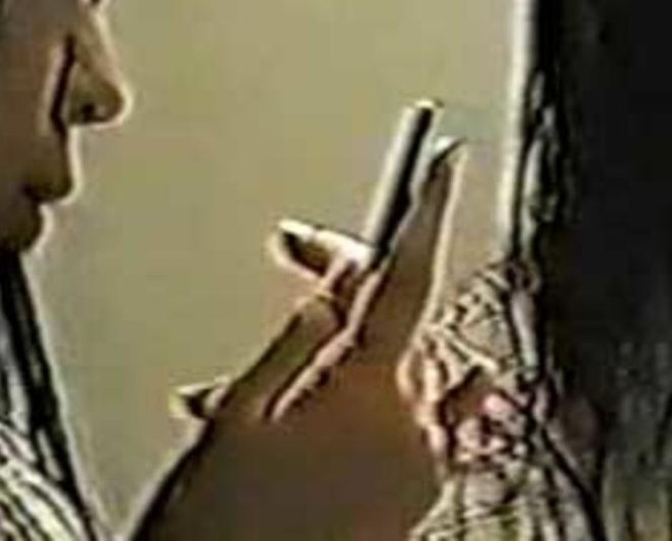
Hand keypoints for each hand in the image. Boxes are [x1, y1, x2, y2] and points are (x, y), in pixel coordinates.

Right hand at [133, 142, 464, 540]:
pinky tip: (371, 399)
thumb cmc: (227, 522)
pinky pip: (433, 419)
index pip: (406, 277)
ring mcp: (426, 460)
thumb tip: (338, 279)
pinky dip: (403, 398)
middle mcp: (414, 421)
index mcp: (367, 390)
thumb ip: (299, 337)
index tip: (444, 166)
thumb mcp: (242, 414)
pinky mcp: (427, 491)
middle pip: (402, 316)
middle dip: (351, 281)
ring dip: (355, 355)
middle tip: (297, 252)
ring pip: (405, 370)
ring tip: (288, 378)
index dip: (425, 213)